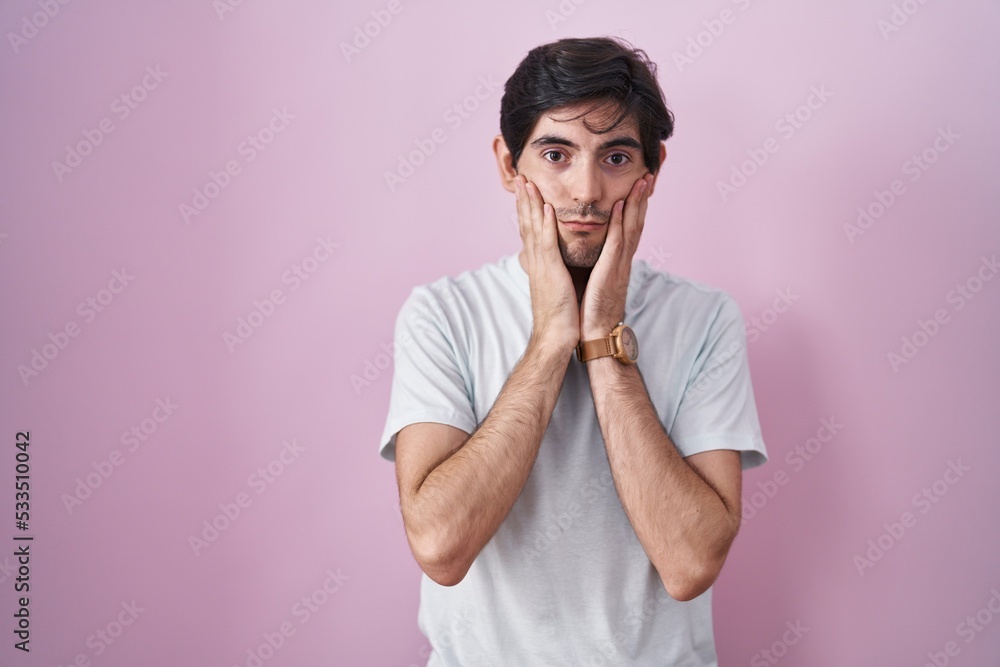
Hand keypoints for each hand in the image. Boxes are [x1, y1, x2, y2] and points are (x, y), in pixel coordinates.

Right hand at [513, 174, 579, 353]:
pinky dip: (546, 225)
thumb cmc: (559, 317)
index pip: (530, 231)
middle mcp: (536, 262)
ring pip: (534, 229)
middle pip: (527, 224)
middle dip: (524, 200)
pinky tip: (546, 207)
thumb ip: (553, 270)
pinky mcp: (551, 273)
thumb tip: (554, 263)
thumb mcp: (554, 287)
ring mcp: (541, 266)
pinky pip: (548, 244)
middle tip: (521, 178)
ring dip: (531, 204)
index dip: (527, 210)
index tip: (525, 191)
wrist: (556, 338)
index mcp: (538, 264)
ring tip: (527, 183)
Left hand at [579, 173, 652, 340]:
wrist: (595, 334)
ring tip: (641, 181)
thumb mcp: (597, 282)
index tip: (639, 186)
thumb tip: (593, 255)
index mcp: (619, 262)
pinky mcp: (610, 272)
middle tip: (648, 174)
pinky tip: (621, 205)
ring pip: (631, 228)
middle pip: (636, 223)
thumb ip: (599, 265)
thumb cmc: (592, 311)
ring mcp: (619, 265)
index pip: (630, 229)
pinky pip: (617, 242)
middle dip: (642, 198)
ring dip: (636, 203)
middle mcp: (623, 261)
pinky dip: (620, 222)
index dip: (636, 207)